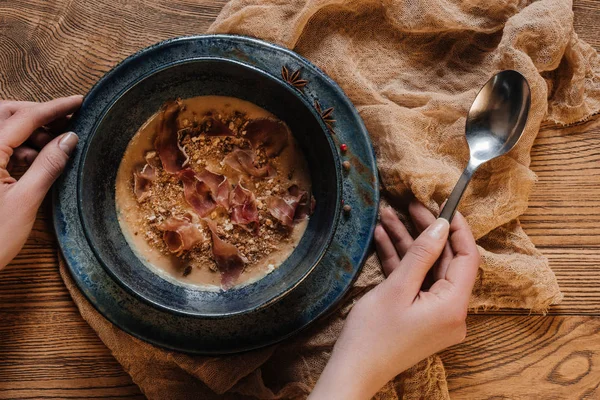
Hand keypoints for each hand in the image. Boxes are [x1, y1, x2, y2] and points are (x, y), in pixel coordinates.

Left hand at [0, 96, 82, 269]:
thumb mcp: (25, 201)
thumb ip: (49, 165)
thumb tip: (70, 140)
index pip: (25, 117)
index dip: (55, 108)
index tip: (79, 102)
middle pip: (7, 114)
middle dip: (38, 114)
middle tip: (68, 122)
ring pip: (1, 129)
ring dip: (28, 131)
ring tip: (56, 144)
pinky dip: (17, 146)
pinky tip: (35, 158)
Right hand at [310, 200, 479, 399]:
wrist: (353, 371)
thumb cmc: (372, 335)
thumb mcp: (396, 288)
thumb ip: (421, 254)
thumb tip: (441, 226)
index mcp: (454, 305)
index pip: (467, 257)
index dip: (457, 228)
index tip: (443, 204)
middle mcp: (452, 311)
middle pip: (445, 261)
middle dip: (425, 231)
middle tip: (409, 204)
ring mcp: (436, 314)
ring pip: (426, 269)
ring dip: (407, 243)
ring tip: (386, 216)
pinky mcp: (420, 315)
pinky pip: (416, 283)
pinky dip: (401, 263)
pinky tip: (382, 239)